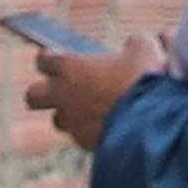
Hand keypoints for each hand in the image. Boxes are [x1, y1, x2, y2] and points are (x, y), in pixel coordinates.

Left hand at [24, 40, 168, 151]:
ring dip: (70, 114)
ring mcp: (72, 123)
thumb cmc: (145, 79)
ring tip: (90, 108)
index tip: (54, 56)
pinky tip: (109, 125)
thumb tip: (134, 46)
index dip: (48, 58)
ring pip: (58, 120)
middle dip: (42, 91)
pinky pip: (80, 136)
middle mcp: (63, 96)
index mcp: (71, 68)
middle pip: (32, 95)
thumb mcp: (144, 49)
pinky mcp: (85, 143)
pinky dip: (90, 130)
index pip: (43, 60)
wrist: (154, 122)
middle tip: (60, 87)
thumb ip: (133, 44)